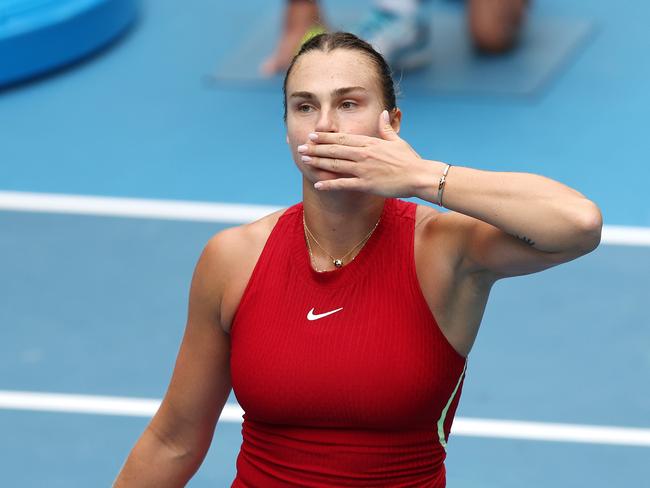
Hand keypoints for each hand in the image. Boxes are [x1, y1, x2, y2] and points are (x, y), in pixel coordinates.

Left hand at [297, 111, 440, 197]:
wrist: (419, 176)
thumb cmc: (409, 159)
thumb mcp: (397, 140)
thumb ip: (386, 128)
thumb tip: (384, 113)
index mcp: (369, 142)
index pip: (342, 138)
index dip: (325, 137)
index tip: (312, 135)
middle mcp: (363, 154)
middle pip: (334, 150)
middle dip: (315, 148)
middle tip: (300, 148)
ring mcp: (363, 169)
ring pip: (335, 164)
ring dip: (318, 162)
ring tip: (304, 161)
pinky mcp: (366, 184)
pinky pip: (343, 184)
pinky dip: (329, 184)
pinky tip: (317, 184)